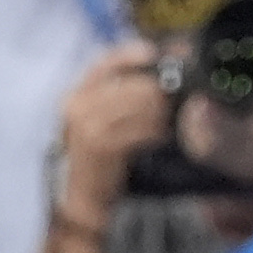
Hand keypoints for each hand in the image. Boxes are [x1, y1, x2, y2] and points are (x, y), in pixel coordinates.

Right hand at [49, 44, 167, 227]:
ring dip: (161, 111)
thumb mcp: (100, 117)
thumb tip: (158, 62)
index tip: (156, 53)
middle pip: (131, 83)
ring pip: (139, 105)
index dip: (132, 54)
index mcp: (75, 94)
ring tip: (168, 119)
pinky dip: (156, 130)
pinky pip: (140, 129)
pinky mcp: (101, 147)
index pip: (106, 62)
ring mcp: (87, 126)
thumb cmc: (97, 154)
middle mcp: (77, 106)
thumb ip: (122, 91)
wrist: (80, 198)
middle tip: (176, 95)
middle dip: (158, 88)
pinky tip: (161, 135)